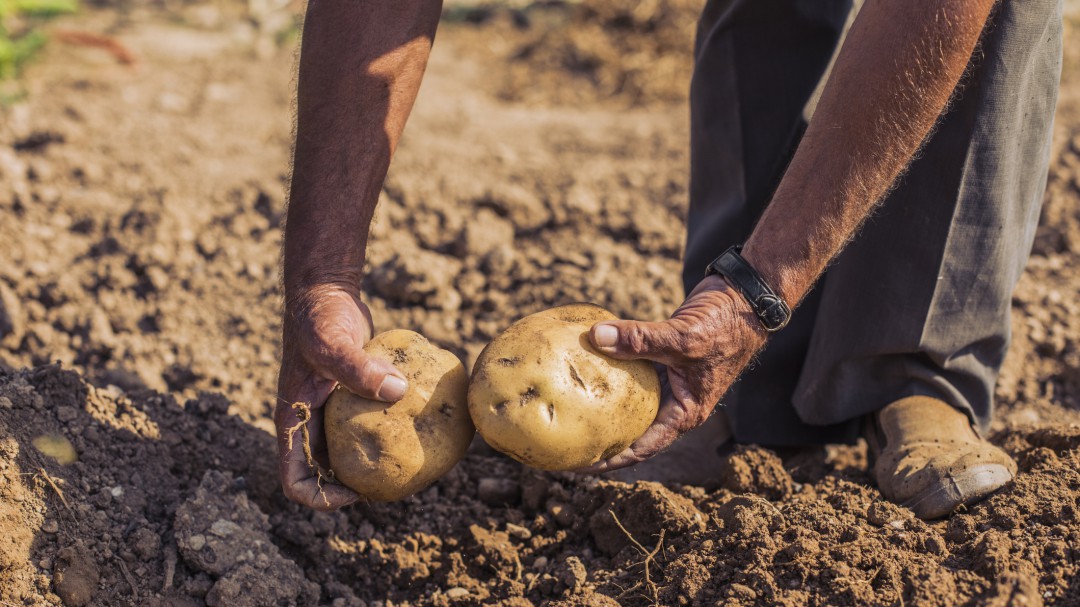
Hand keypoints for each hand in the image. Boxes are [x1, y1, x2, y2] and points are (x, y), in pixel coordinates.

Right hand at [275, 284, 407, 509]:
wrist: (325, 292)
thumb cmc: (319, 318)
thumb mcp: (332, 344)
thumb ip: (360, 369)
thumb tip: (400, 391)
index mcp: (294, 420)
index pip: (295, 479)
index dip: (320, 497)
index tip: (353, 493)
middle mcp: (310, 421)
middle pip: (326, 473)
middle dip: (353, 487)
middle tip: (392, 486)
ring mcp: (330, 410)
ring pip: (348, 451)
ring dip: (370, 461)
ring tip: (407, 463)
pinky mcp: (352, 396)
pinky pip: (367, 423)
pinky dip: (386, 430)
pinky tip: (418, 427)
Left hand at [578, 275, 766, 472]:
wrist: (743, 298)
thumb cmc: (724, 326)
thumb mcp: (683, 337)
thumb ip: (640, 339)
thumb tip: (597, 337)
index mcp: (684, 412)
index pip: (641, 448)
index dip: (609, 459)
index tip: (577, 465)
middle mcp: (673, 402)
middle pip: (630, 430)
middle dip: (598, 438)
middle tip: (562, 442)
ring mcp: (666, 381)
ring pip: (627, 401)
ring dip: (600, 406)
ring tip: (565, 411)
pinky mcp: (660, 359)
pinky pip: (628, 371)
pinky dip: (607, 370)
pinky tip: (581, 368)